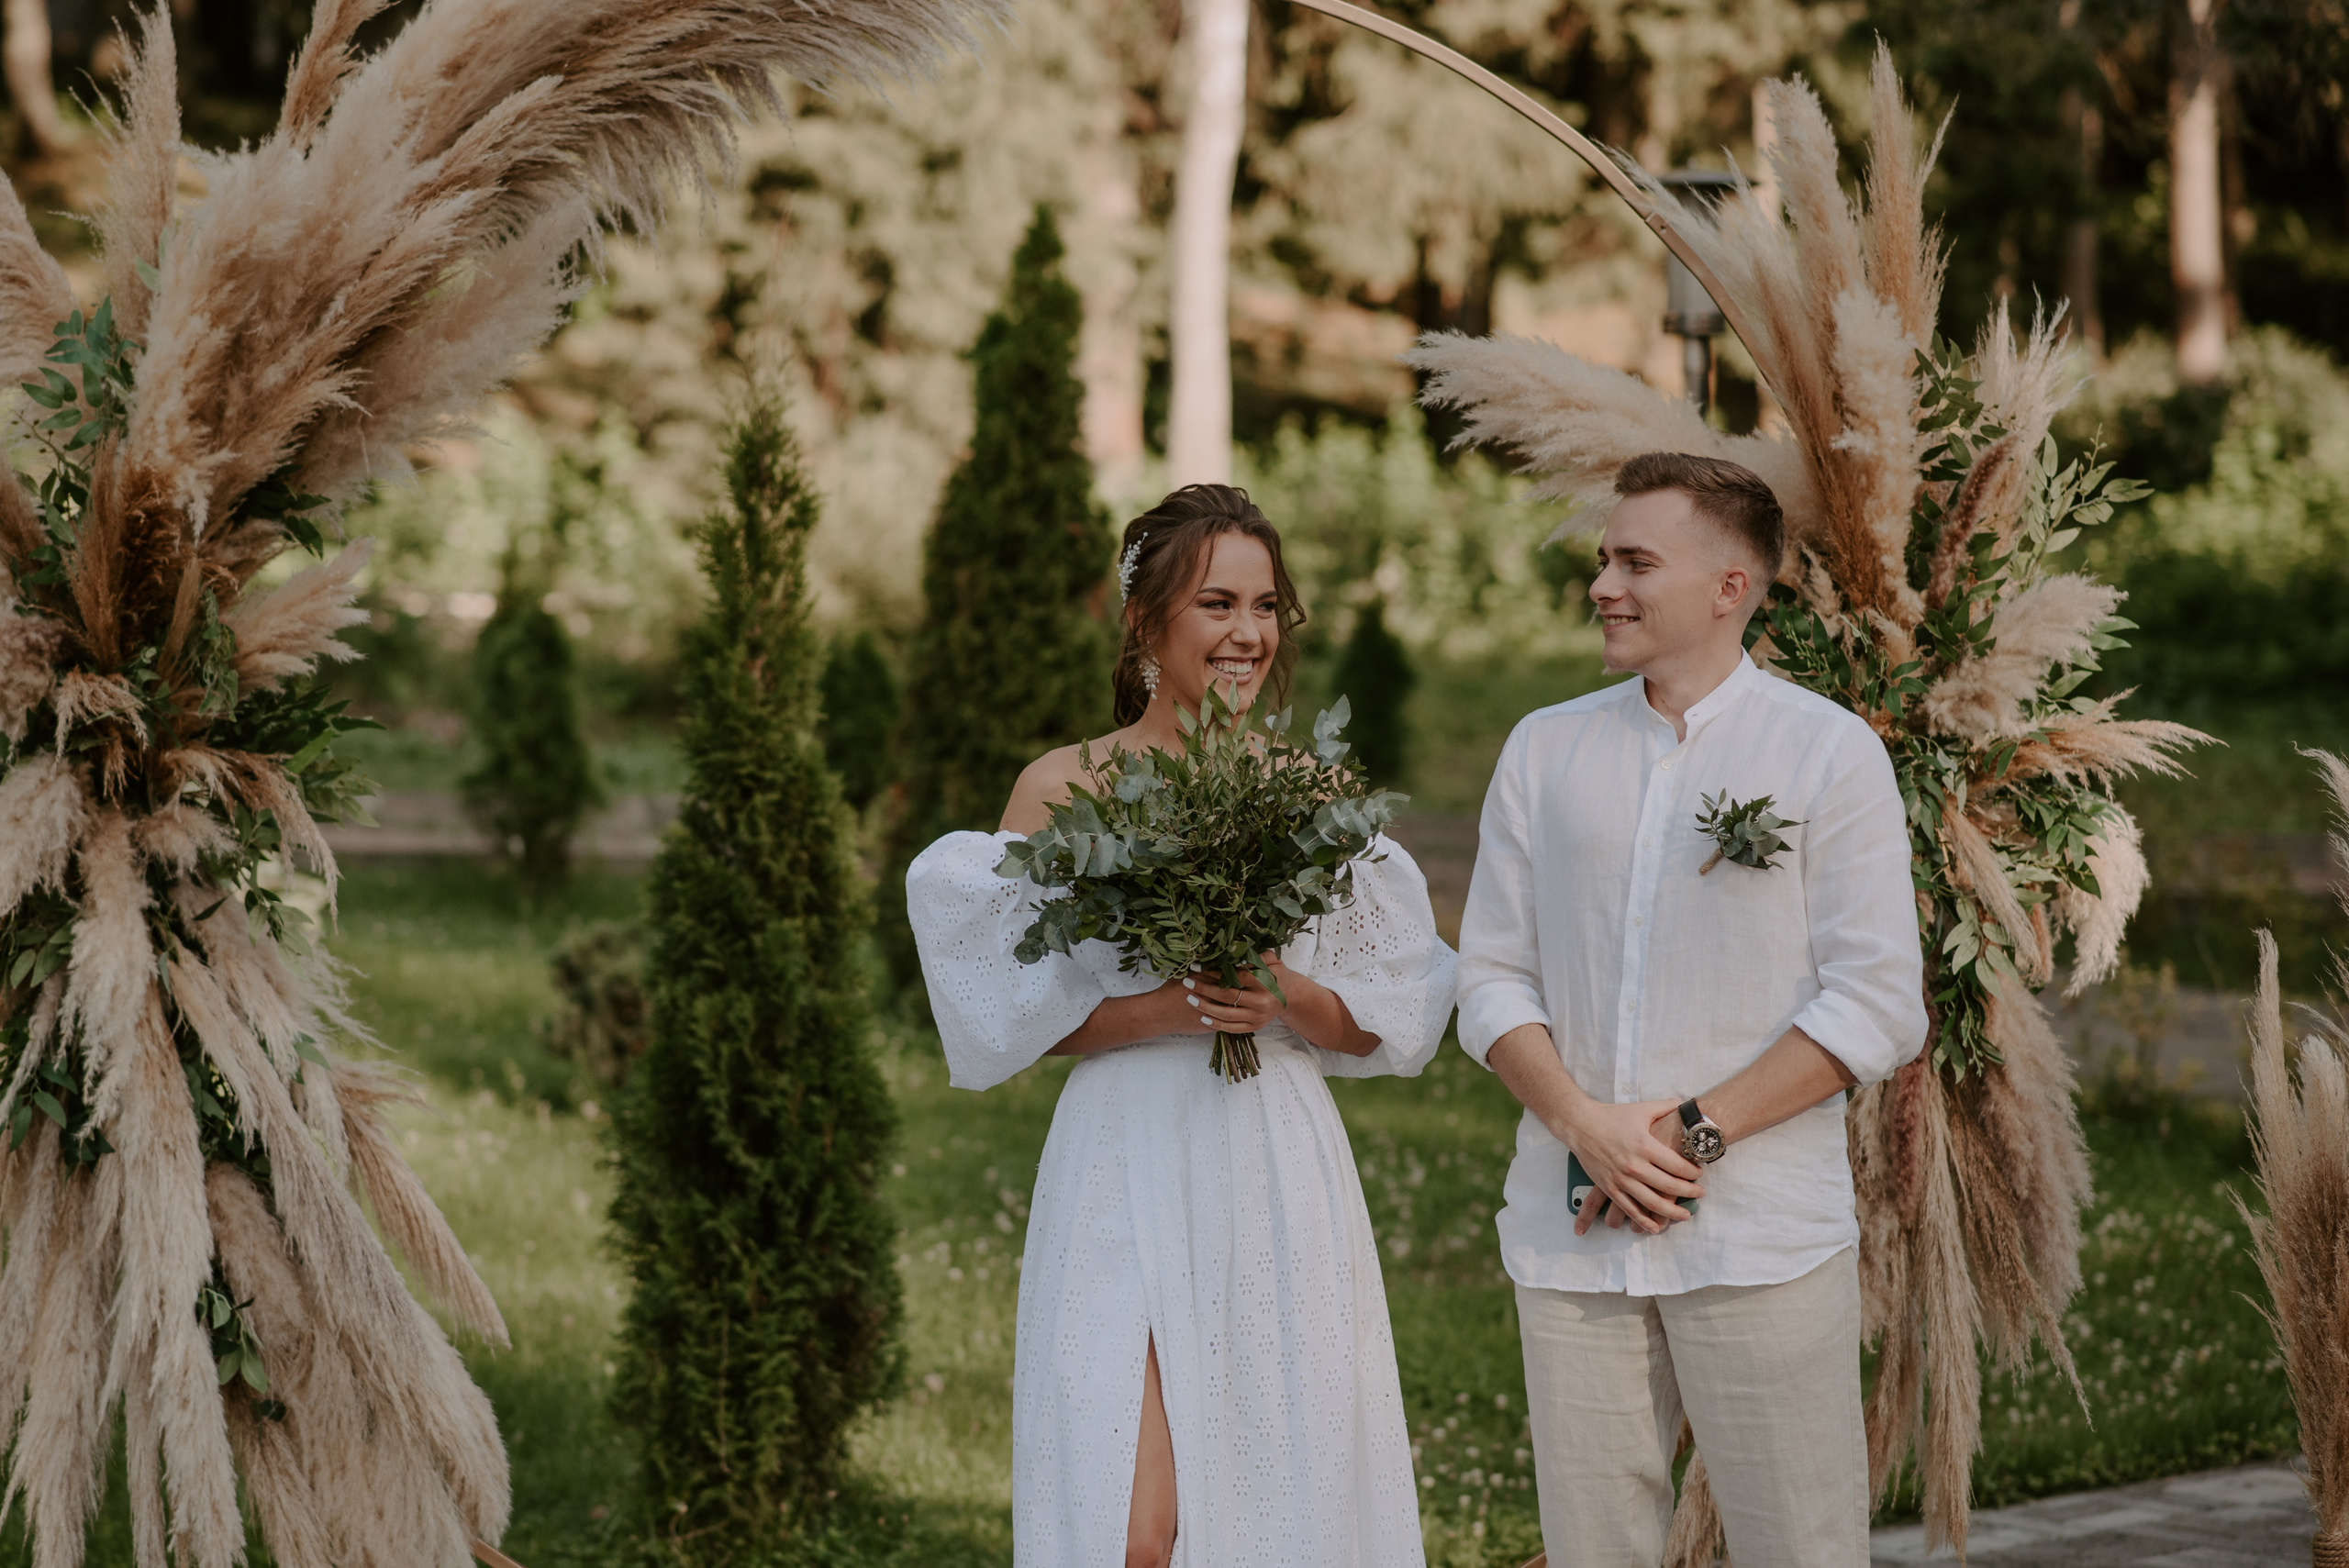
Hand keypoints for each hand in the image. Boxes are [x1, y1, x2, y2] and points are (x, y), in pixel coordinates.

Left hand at [1180, 953, 1295, 1034]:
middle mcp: (1261, 1002)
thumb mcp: (1272, 959)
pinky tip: (1202, 1017)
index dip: (1213, 973)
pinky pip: (1232, 1028)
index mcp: (1264, 983)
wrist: (1291, 995)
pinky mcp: (1254, 1027)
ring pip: (1226, 1014)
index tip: (1196, 967)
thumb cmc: (1276, 973)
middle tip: (1187, 982)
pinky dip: (1216, 1024)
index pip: (1233, 978)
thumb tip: (1232, 952)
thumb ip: (1254, 954)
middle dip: (1204, 989)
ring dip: (1205, 1007)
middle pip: (1226, 996)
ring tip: (1189, 998)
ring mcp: (1257, 1017)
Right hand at [1563, 1098, 1703, 1236]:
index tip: (1699, 1174)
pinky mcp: (1609, 1187)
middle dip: (1689, 1192)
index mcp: (1644, 1145)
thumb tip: (1686, 1104)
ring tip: (1685, 1215)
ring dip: (1671, 1212)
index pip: (1677, 1165)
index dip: (1692, 1172)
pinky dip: (1643, 1221)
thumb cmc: (1612, 1116)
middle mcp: (1634, 1165)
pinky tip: (1656, 1227)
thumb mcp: (1642, 1109)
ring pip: (1651, 1202)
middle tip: (1700, 1194)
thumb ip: (1666, 1107)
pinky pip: (1629, 1209)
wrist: (1580, 1124)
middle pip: (1668, 1186)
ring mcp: (1621, 1179)